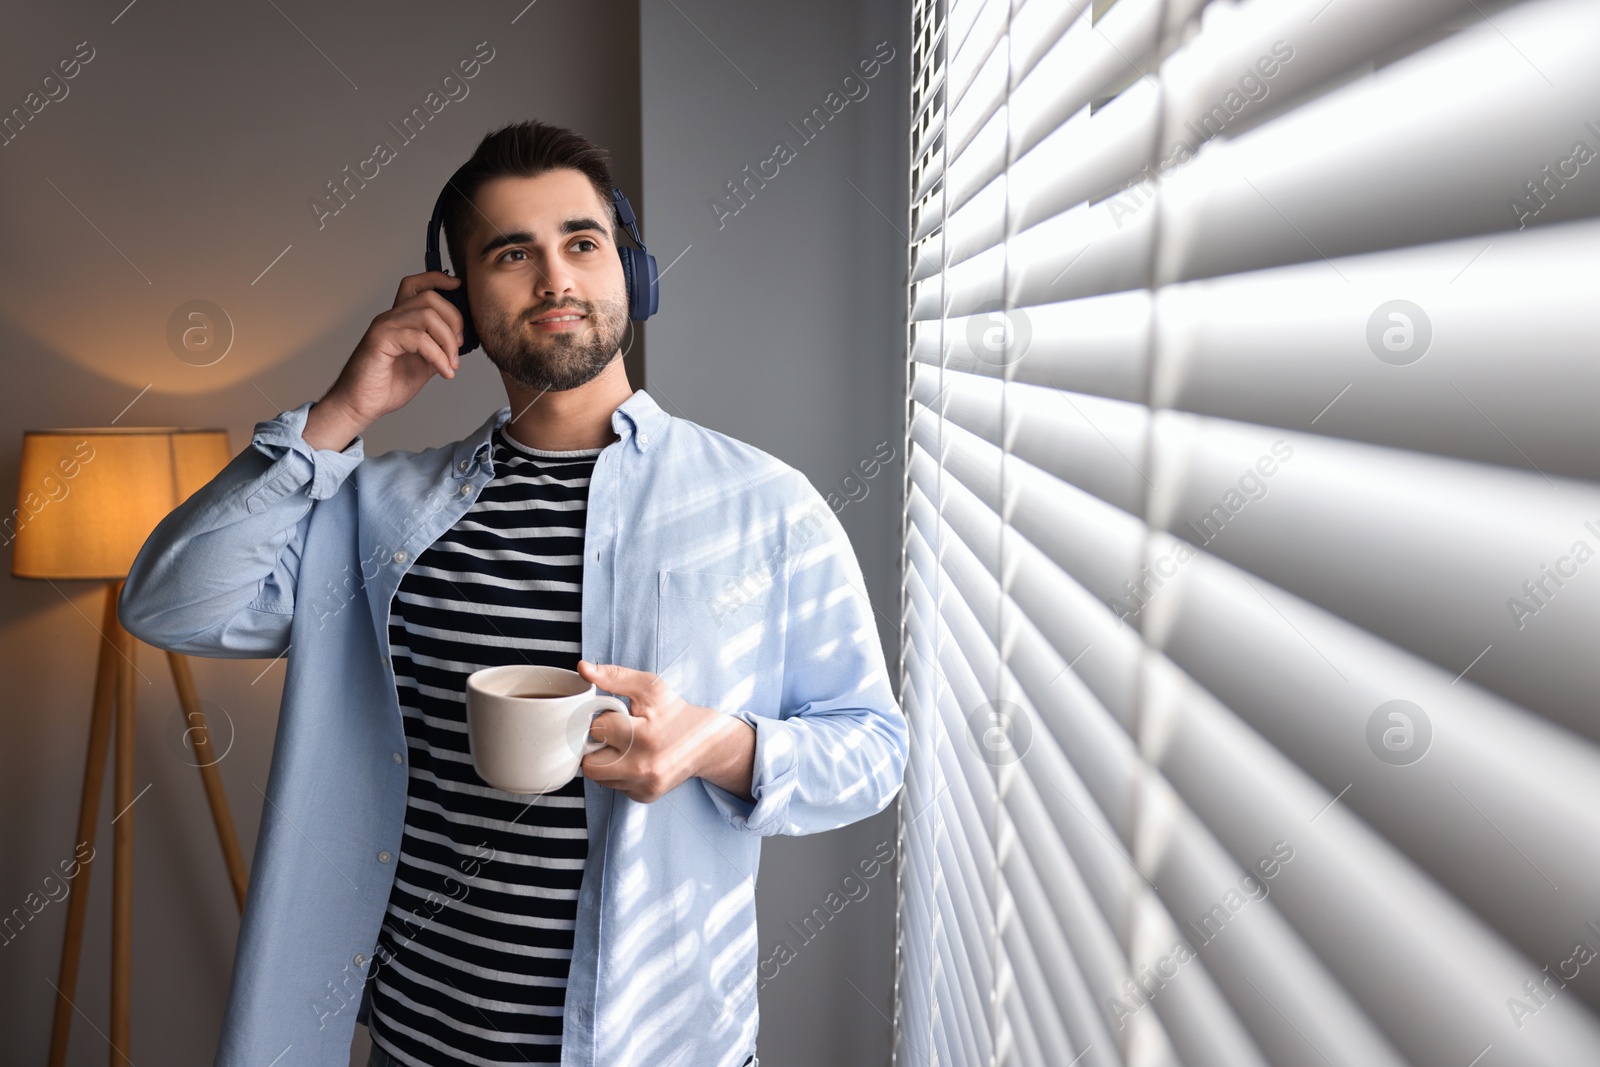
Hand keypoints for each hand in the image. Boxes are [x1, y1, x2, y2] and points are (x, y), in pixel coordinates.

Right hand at [302, 271, 466, 449]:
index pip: (417, 285)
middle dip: (454, 320)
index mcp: (401, 320)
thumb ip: (438, 349)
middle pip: (429, 298)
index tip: (458, 286)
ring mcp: (385, 326)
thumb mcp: (423, 365)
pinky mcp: (380, 339)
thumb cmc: (386, 386)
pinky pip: (419, 338)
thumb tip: (460, 343)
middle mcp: (391, 318)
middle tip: (458, 347)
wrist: (361, 405)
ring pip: (427, 315)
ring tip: (451, 364)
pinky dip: (438, 356)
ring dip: (448, 341)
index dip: (438, 279)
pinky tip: (444, 372)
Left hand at [577, 660, 755, 804]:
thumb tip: (583, 669)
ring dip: (605, 760)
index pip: (597, 729)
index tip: (617, 716)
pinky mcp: (645, 796)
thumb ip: (614, 676)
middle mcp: (643, 768)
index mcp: (644, 737)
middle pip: (590, 763)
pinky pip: (613, 786)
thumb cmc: (674, 711)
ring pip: (599, 777)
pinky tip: (634, 758)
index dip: (603, 719)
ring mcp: (644, 786)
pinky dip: (617, 772)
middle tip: (615, 734)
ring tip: (625, 745)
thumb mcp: (650, 687)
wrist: (705, 742)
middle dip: (596, 746)